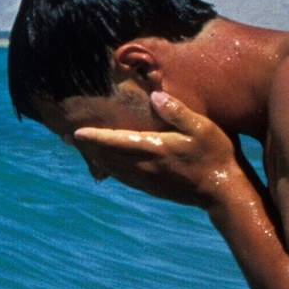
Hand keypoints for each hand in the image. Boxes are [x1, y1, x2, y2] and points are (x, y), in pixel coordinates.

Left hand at [70, 87, 252, 208]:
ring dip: (94, 158)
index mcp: (156, 149)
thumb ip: (178, 112)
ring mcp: (147, 180)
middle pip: (108, 156)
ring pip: (112, 168)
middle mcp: (146, 167)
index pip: (118, 141)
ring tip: (80, 149)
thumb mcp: (203, 127)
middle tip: (65, 137)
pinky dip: (108, 169)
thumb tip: (155, 96)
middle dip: (86, 147)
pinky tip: (103, 165)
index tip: (75, 132)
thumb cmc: (216, 155)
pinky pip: (122, 177)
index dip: (95, 136)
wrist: (224, 192)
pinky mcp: (151, 187)